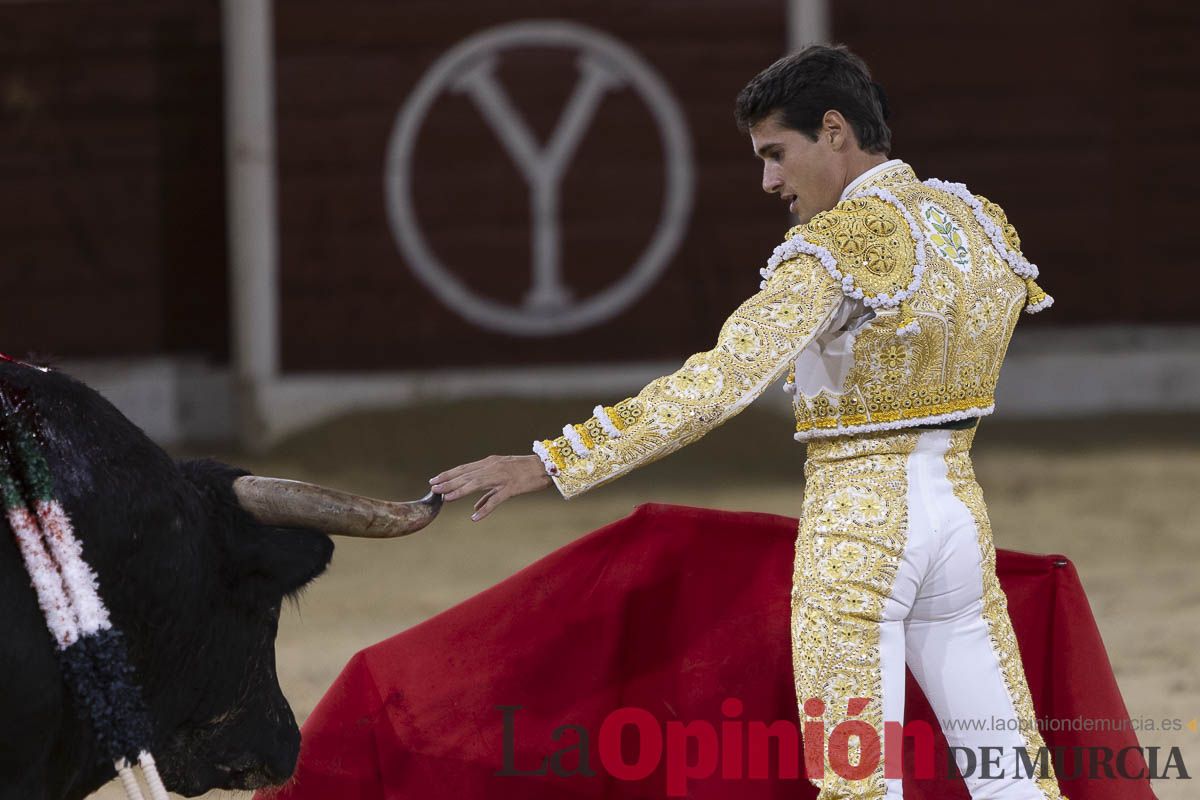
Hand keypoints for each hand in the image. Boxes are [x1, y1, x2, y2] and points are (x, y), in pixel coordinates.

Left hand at [429, 454, 552, 521]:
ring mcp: (501, 477)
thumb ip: (488, 494)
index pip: (464, 469)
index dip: (449, 474)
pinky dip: (485, 508)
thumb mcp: (504, 479)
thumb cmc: (526, 472)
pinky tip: (475, 516)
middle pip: (466, 475)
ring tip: (446, 497)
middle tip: (433, 487)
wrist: (546, 466)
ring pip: (476, 484)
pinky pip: (496, 499)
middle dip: (448, 482)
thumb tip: (475, 509)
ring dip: (459, 491)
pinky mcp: (511, 487)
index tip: (435, 479)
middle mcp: (492, 468)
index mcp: (490, 464)